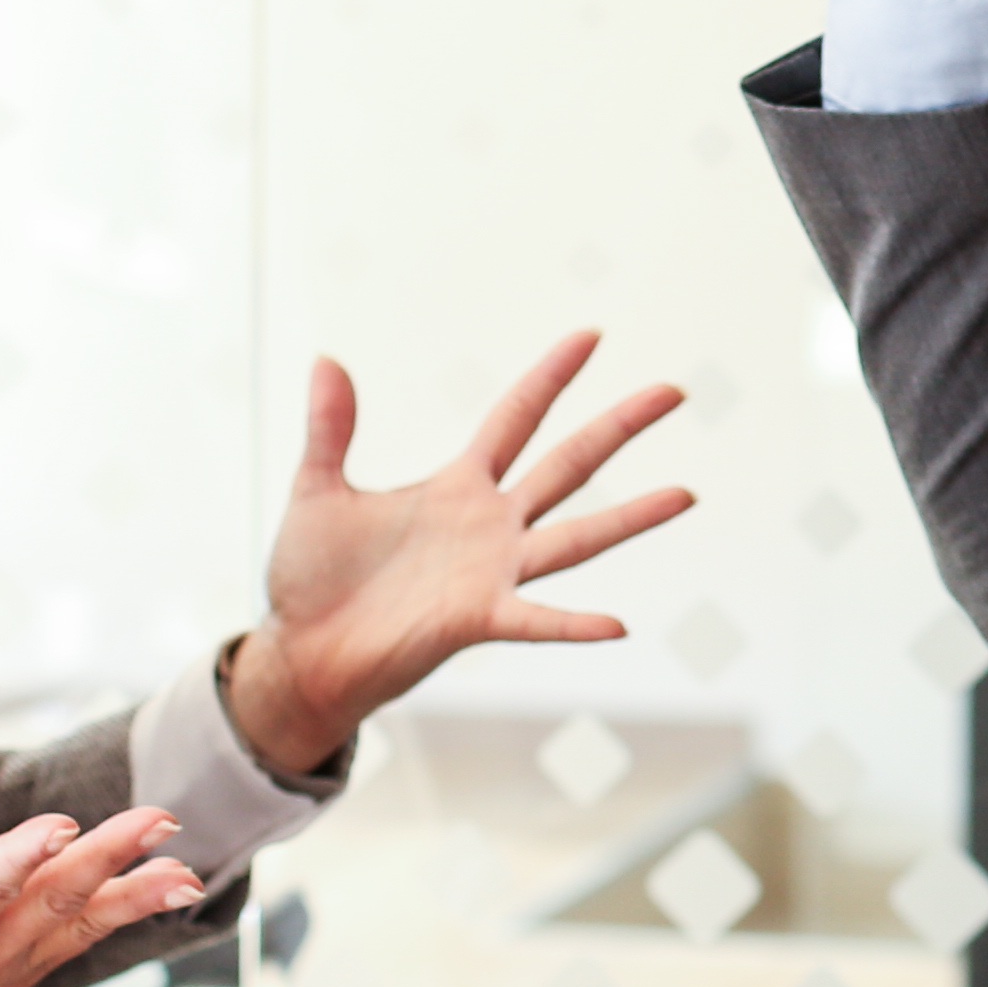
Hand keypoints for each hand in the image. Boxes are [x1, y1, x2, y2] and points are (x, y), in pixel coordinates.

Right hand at [0, 791, 201, 986]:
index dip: (18, 861)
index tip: (62, 825)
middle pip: (49, 905)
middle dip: (108, 861)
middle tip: (162, 820)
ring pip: (77, 926)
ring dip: (133, 892)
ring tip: (186, 861)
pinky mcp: (12, 977)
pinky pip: (78, 941)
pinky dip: (123, 914)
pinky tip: (169, 886)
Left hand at [222, 332, 690, 774]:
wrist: (301, 651)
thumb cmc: (312, 576)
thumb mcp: (318, 490)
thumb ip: (329, 428)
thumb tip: (326, 358)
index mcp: (458, 486)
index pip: (516, 417)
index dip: (551, 376)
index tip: (591, 335)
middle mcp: (489, 524)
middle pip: (569, 463)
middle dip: (619, 426)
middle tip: (673, 391)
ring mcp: (491, 572)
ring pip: (577, 536)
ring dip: (632, 517)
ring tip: (686, 494)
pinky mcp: (476, 619)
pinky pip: (534, 620)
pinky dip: (573, 625)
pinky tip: (616, 625)